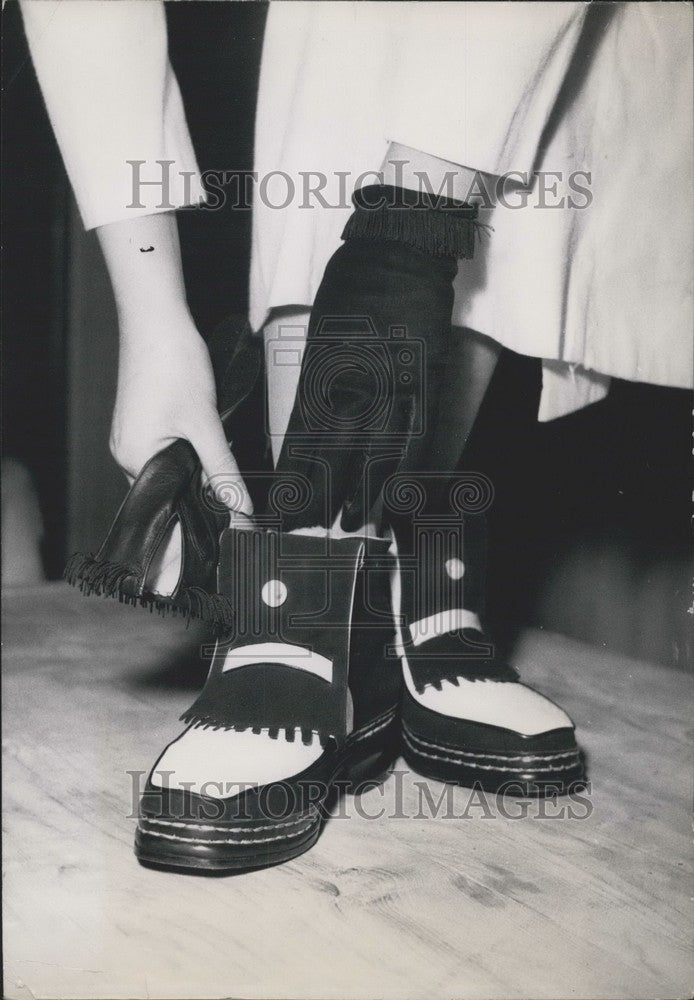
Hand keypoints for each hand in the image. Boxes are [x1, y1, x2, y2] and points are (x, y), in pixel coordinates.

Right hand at [110, 309, 253, 516]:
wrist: (156, 319)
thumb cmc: (174, 364)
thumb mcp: (206, 424)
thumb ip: (222, 470)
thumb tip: (240, 507)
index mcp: (134, 459)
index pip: (167, 503)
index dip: (197, 506)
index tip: (225, 506)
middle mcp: (125, 451)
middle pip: (168, 485)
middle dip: (197, 481)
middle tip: (225, 467)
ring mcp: (130, 434)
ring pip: (168, 464)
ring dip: (193, 460)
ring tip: (210, 438)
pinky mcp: (139, 418)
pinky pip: (163, 444)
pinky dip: (185, 443)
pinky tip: (199, 426)